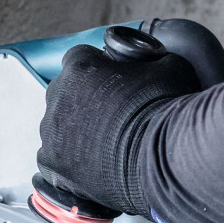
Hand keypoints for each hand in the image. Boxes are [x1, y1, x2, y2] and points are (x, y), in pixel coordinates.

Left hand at [35, 42, 199, 219]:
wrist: (167, 158)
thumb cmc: (168, 110)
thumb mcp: (171, 67)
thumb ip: (152, 58)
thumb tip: (155, 60)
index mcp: (81, 67)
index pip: (80, 57)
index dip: (99, 68)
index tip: (114, 81)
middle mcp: (58, 96)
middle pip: (65, 92)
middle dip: (85, 100)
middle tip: (115, 115)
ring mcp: (52, 133)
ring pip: (59, 127)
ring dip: (78, 131)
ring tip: (110, 144)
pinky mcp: (53, 165)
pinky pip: (57, 159)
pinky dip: (72, 162)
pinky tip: (98, 165)